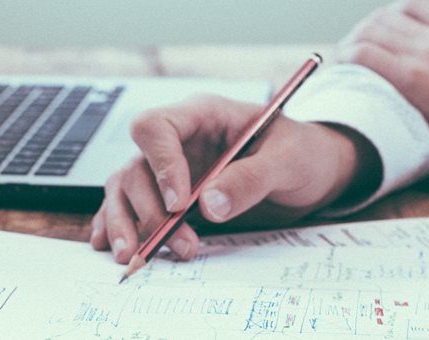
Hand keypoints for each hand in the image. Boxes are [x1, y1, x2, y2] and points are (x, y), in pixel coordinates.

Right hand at [90, 95, 375, 263]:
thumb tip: (209, 205)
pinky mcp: (171, 196)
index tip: (179, 204)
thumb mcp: (289, 161)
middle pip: (136, 166)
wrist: (315, 172)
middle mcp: (179, 141)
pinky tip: (113, 246)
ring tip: (134, 257)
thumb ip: (251, 179)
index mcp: (203, 116)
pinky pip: (131, 206)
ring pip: (126, 188)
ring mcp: (171, 169)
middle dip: (150, 210)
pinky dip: (119, 225)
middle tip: (180, 243)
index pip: (156, 127)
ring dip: (127, 223)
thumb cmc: (304, 153)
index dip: (160, 164)